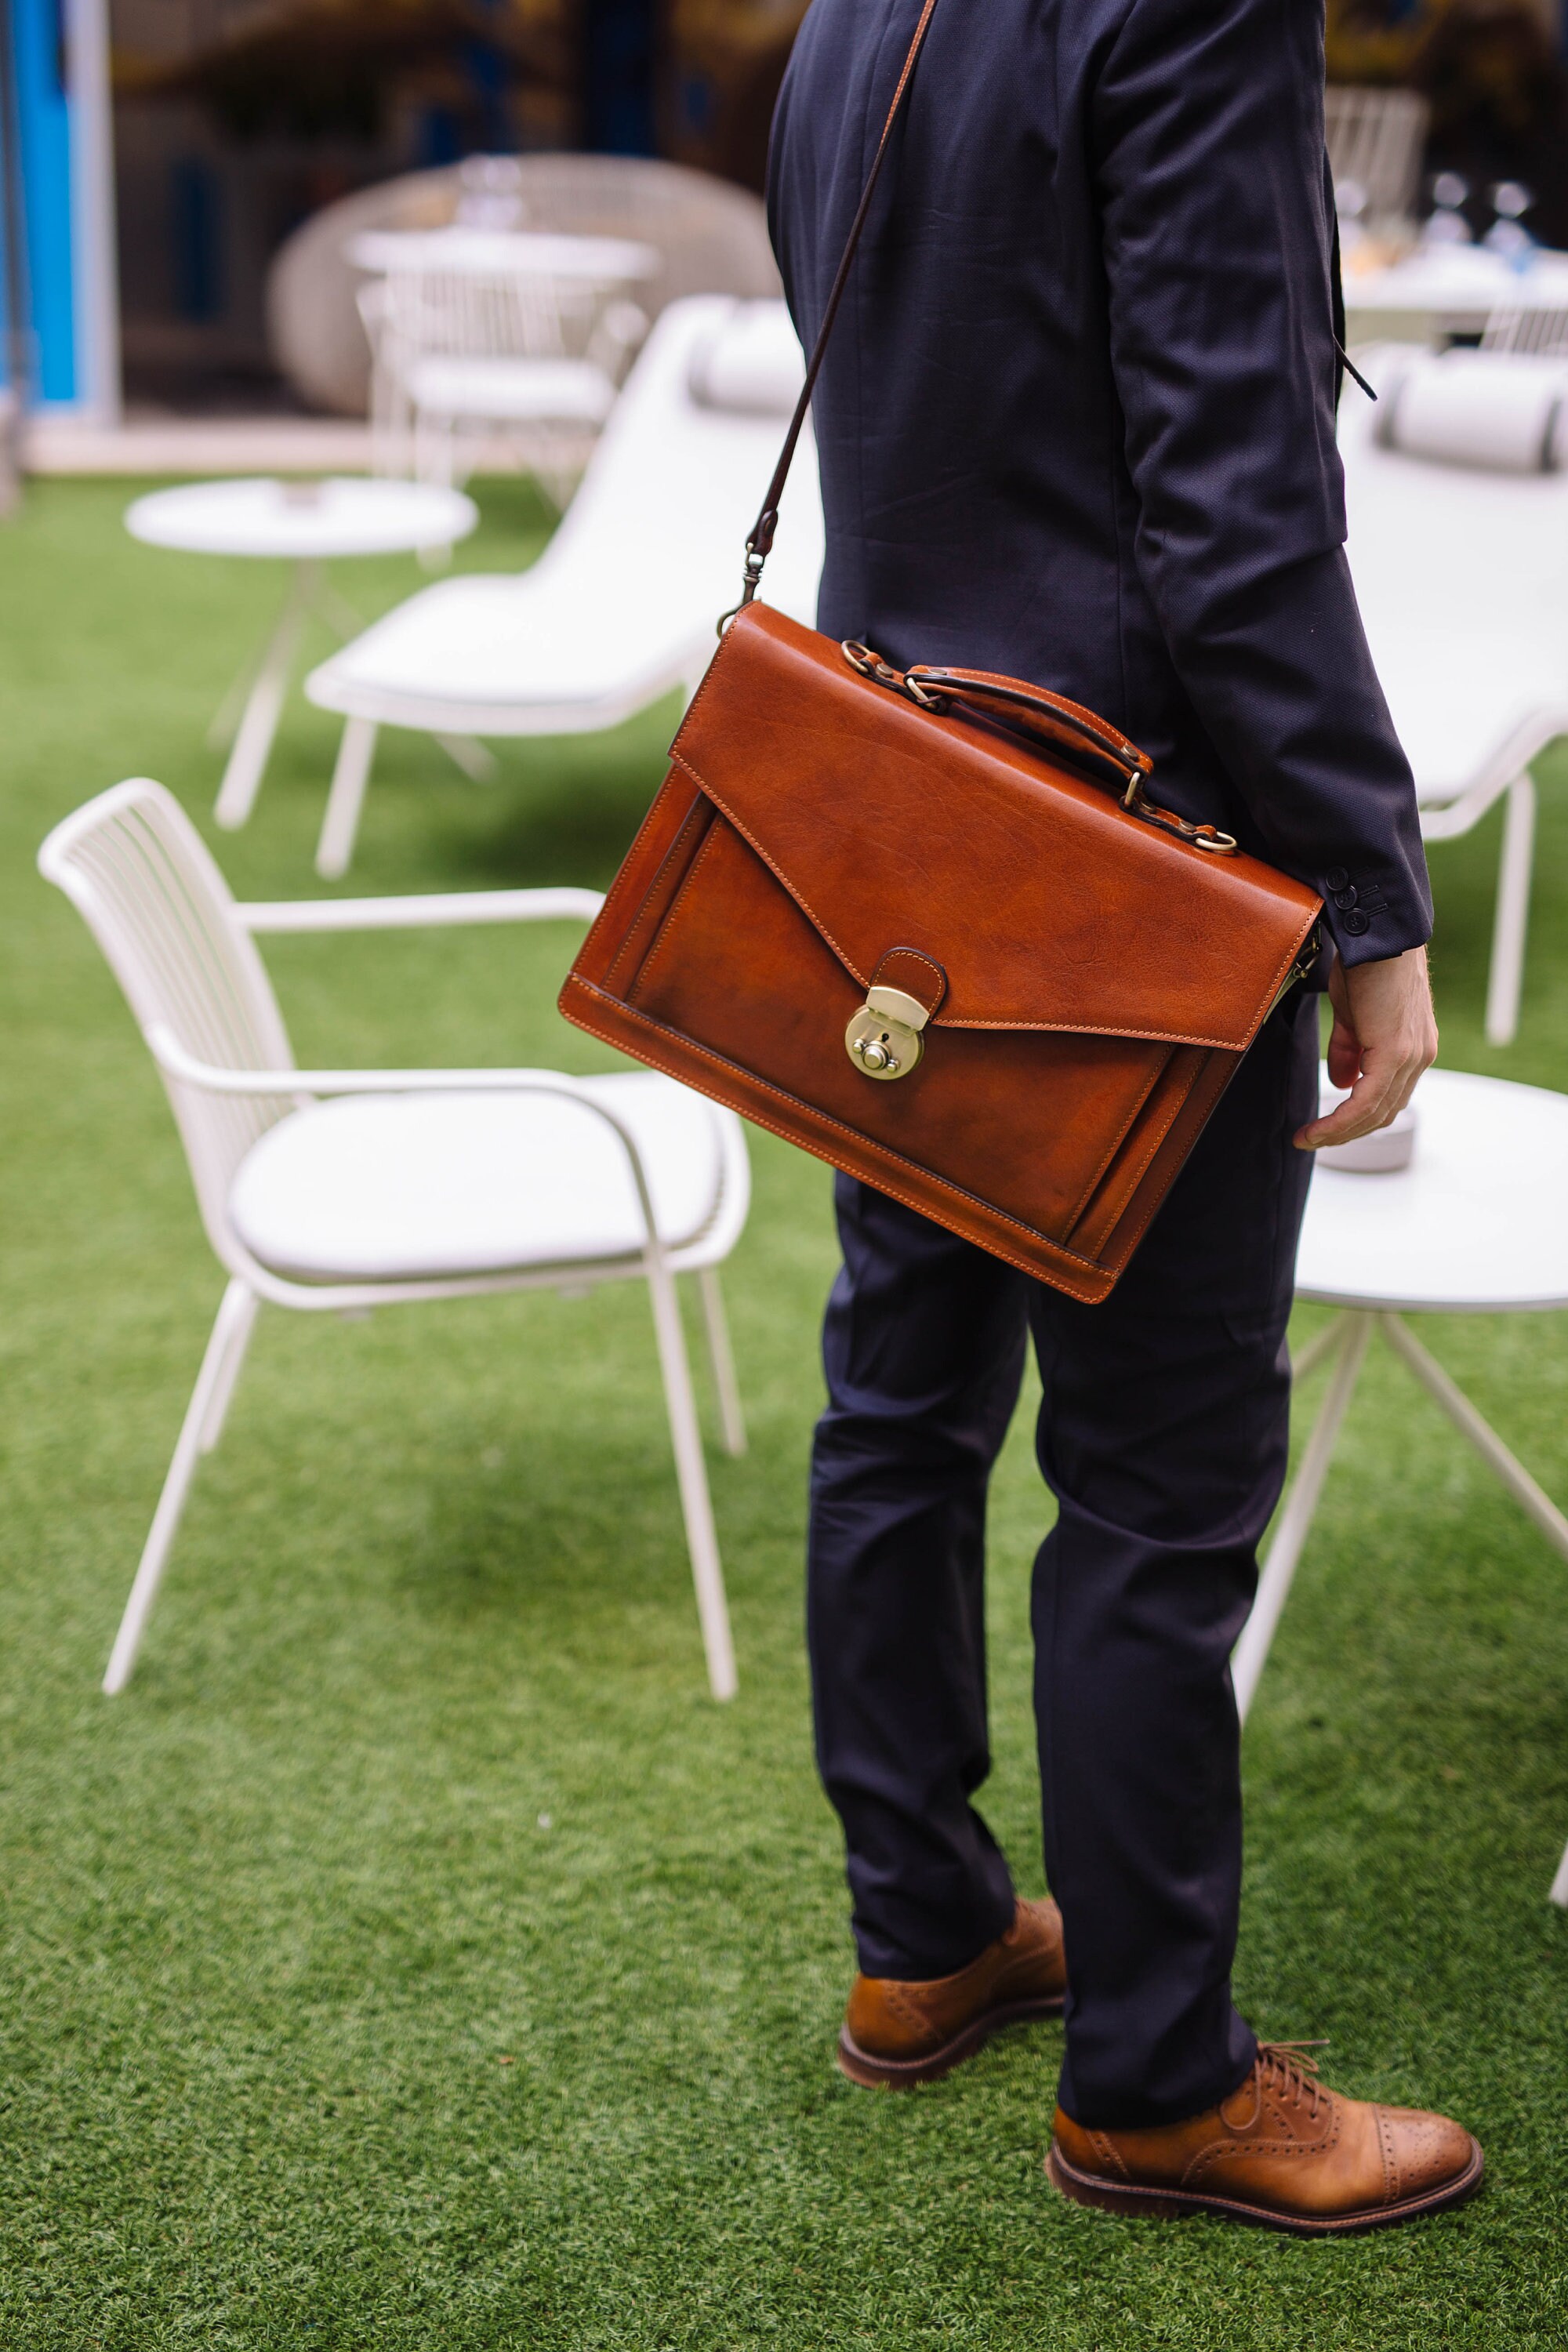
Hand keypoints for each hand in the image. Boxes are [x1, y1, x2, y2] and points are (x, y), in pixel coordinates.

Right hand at [1293, 944, 1437, 1150]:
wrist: (1376, 936)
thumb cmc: (1365, 964)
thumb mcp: (1354, 1015)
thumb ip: (1349, 1051)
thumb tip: (1340, 1083)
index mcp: (1413, 1046)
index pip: (1389, 1097)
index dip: (1358, 1119)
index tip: (1326, 1128)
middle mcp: (1419, 1055)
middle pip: (1384, 1113)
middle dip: (1347, 1133)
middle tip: (1313, 1140)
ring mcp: (1411, 1056)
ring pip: (1375, 1113)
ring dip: (1338, 1132)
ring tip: (1308, 1139)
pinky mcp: (1395, 1053)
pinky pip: (1367, 1101)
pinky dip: (1340, 1121)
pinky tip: (1318, 1130)